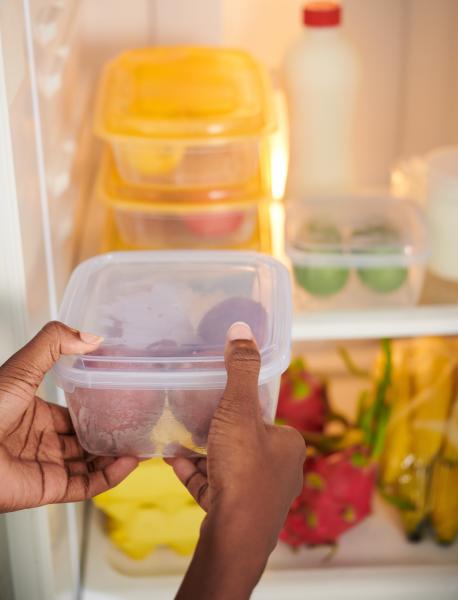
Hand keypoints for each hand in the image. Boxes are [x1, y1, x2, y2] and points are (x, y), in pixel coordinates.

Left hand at [0, 321, 137, 512]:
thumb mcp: (22, 367)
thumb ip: (54, 344)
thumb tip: (92, 337)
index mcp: (33, 414)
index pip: (72, 414)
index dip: (96, 410)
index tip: (120, 402)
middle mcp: (40, 441)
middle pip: (84, 440)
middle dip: (110, 435)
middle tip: (137, 426)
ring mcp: (45, 466)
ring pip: (90, 464)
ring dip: (116, 456)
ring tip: (140, 445)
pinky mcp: (48, 488)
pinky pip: (86, 485)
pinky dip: (110, 476)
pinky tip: (128, 462)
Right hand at [167, 322, 305, 599]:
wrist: (235, 533)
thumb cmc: (244, 468)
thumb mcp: (239, 410)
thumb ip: (240, 370)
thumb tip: (242, 328)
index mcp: (289, 445)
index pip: (264, 417)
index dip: (240, 407)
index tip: (219, 400)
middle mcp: (282, 471)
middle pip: (245, 442)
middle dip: (219, 432)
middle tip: (195, 418)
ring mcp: (261, 496)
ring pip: (229, 466)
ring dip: (204, 454)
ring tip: (178, 439)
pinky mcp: (240, 515)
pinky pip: (215, 488)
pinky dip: (197, 475)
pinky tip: (174, 463)